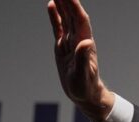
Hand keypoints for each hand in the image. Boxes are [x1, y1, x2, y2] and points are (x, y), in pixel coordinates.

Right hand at [47, 0, 114, 121]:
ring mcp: (70, 42)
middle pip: (72, 14)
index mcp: (85, 44)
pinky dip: (55, 16)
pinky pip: (58, 28)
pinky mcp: (63, 47)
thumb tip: (86, 42)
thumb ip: (83, 58)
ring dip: (62, 3)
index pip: (80, 20)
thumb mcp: (83, 74)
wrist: (85, 95)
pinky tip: (52, 5)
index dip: (75, 6)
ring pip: (65, 18)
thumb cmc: (86, 87)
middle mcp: (78, 39)